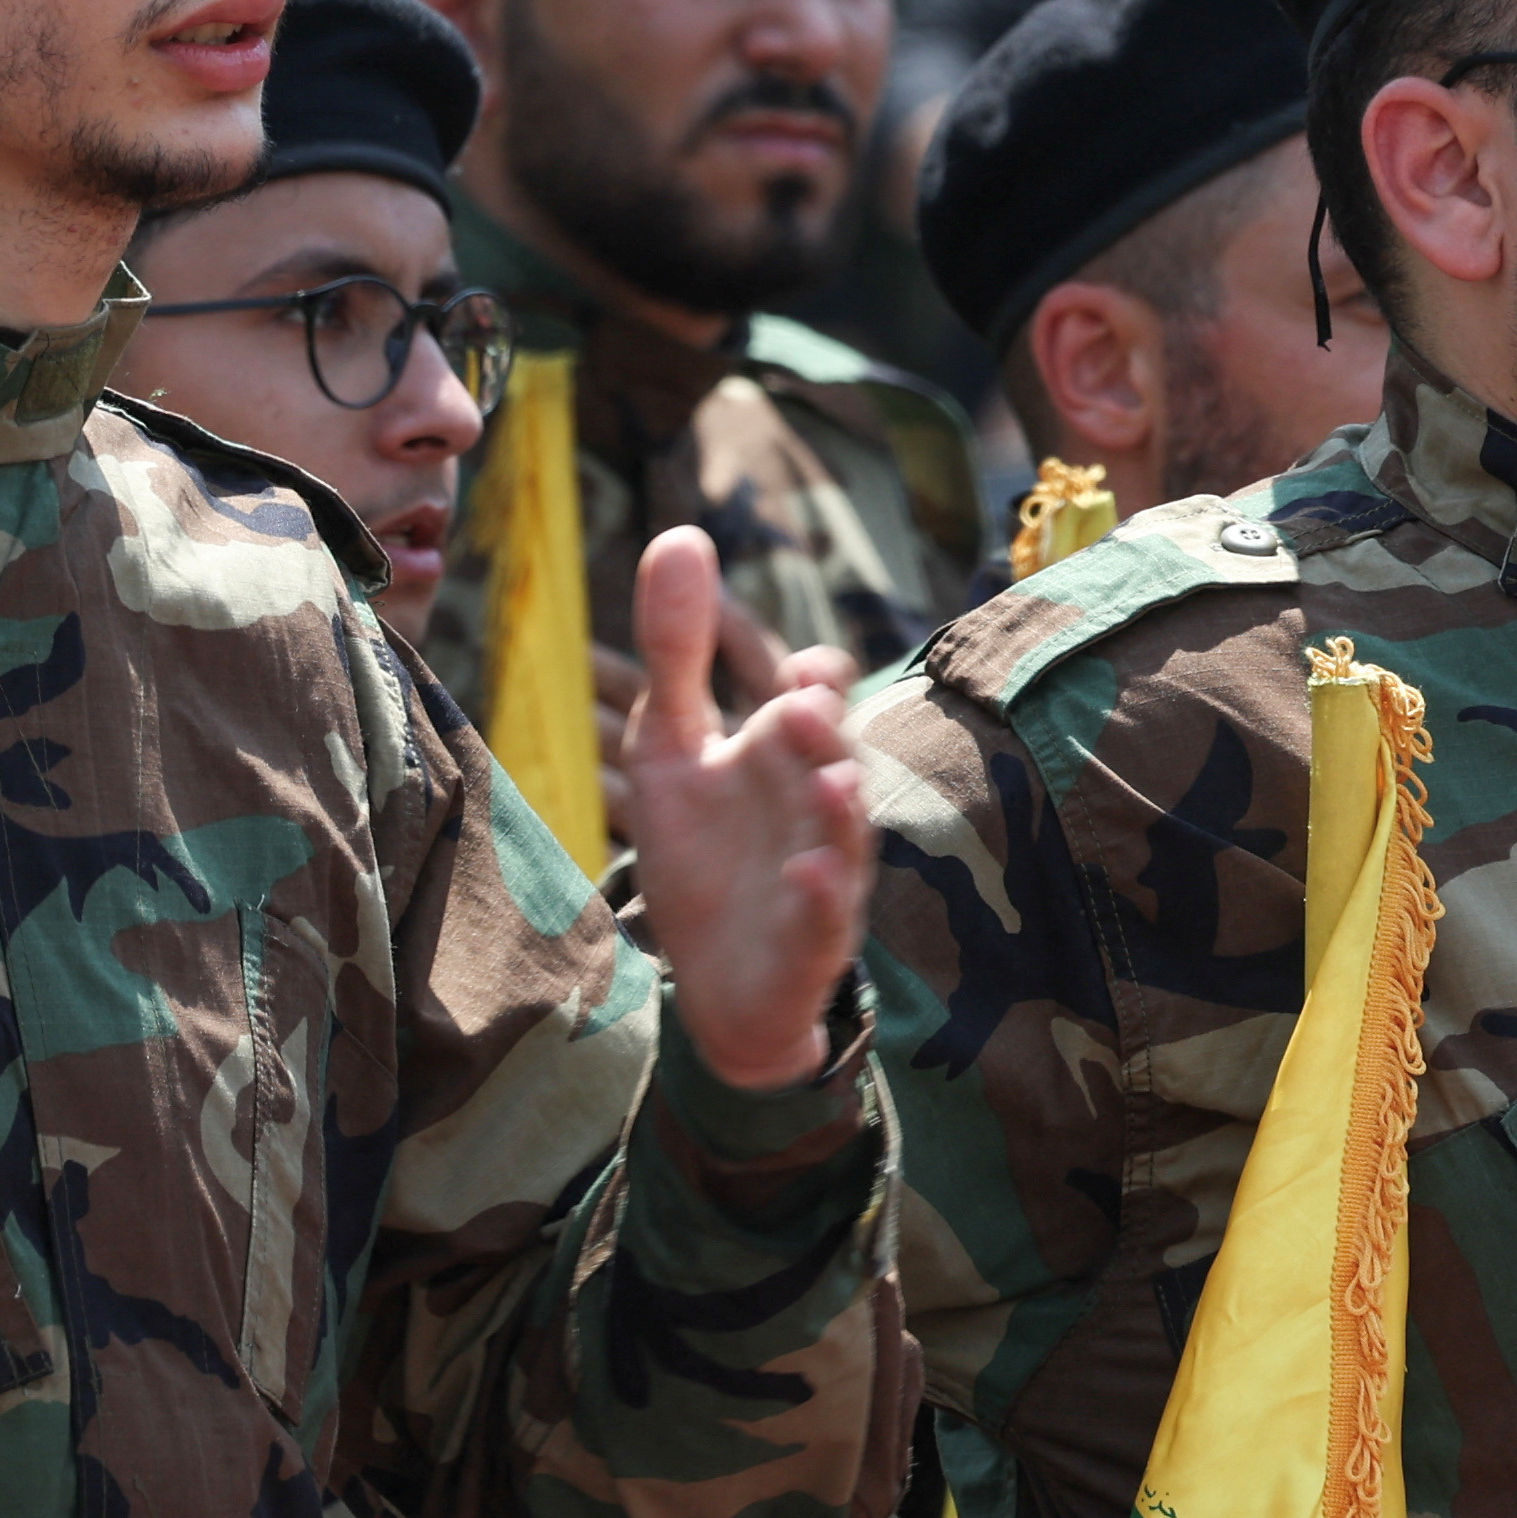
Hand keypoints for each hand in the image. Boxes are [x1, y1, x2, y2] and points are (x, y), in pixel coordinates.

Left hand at [607, 525, 869, 1091]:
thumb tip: (681, 534)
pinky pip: (831, 913)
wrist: (718, 983)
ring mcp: (824, 869)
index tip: (799, 668)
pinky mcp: (813, 935)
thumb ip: (676, 649)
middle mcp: (814, 804)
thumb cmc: (705, 855)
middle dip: (827, 731)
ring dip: (841, 805)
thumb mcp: (669, 746)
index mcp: (784, 751)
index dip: (815, 679)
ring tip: (830, 778)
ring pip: (847, 831)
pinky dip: (825, 891)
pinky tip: (808, 871)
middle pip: (837, 755)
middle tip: (802, 702)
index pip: (817, 696)